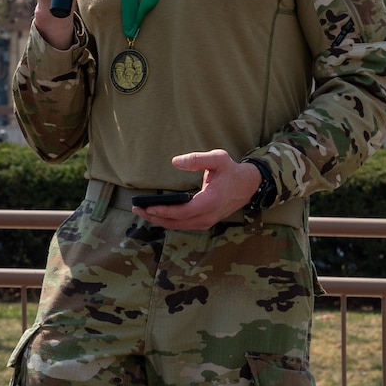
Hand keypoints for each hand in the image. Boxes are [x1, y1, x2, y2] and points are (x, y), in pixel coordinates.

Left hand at [133, 150, 263, 230]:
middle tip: (137, 209)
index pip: (183, 212)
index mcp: (210, 201)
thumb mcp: (218, 158)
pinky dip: (170, 221)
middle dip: (155, 217)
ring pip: (179, 226)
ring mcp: (207, 221)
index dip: (164, 211)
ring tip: (143, 212)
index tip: (148, 207)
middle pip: (177, 223)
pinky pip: (184, 225)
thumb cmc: (231, 171)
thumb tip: (175, 162)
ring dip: (160, 220)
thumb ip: (197, 159)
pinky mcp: (206, 222)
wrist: (248, 185)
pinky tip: (158, 215)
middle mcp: (208, 215)